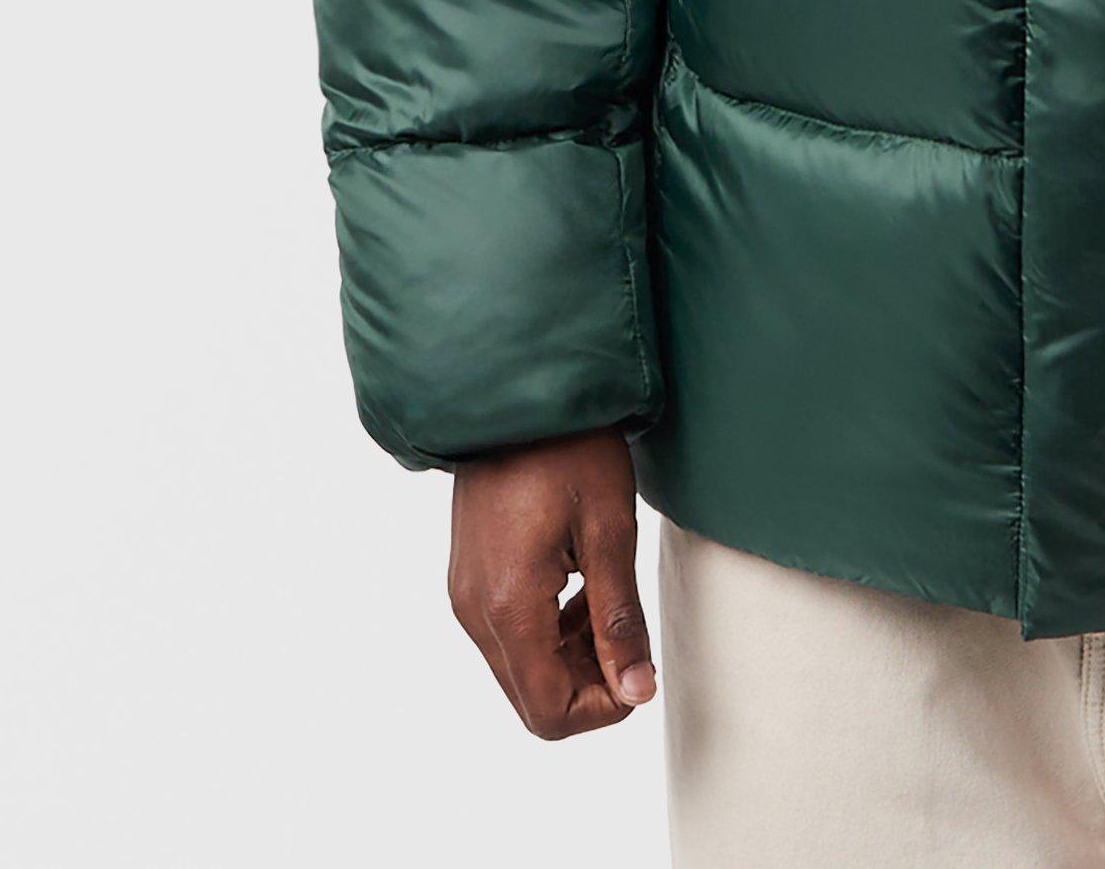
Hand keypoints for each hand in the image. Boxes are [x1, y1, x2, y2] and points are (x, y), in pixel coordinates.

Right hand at [444, 427, 654, 737]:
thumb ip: (619, 620)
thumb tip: (638, 691)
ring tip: (606, 600)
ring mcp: (464, 596)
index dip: (604, 709)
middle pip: (531, 700)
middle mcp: (474, 612)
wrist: (514, 392)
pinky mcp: (466, 580)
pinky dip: (548, 633)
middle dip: (588, 685)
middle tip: (628, 635)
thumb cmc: (569, 449)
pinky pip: (507, 637)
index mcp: (509, 605)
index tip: (639, 669)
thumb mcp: (609, 532)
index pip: (549, 712)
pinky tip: (578, 586)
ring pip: (519, 671)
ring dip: (570, 658)